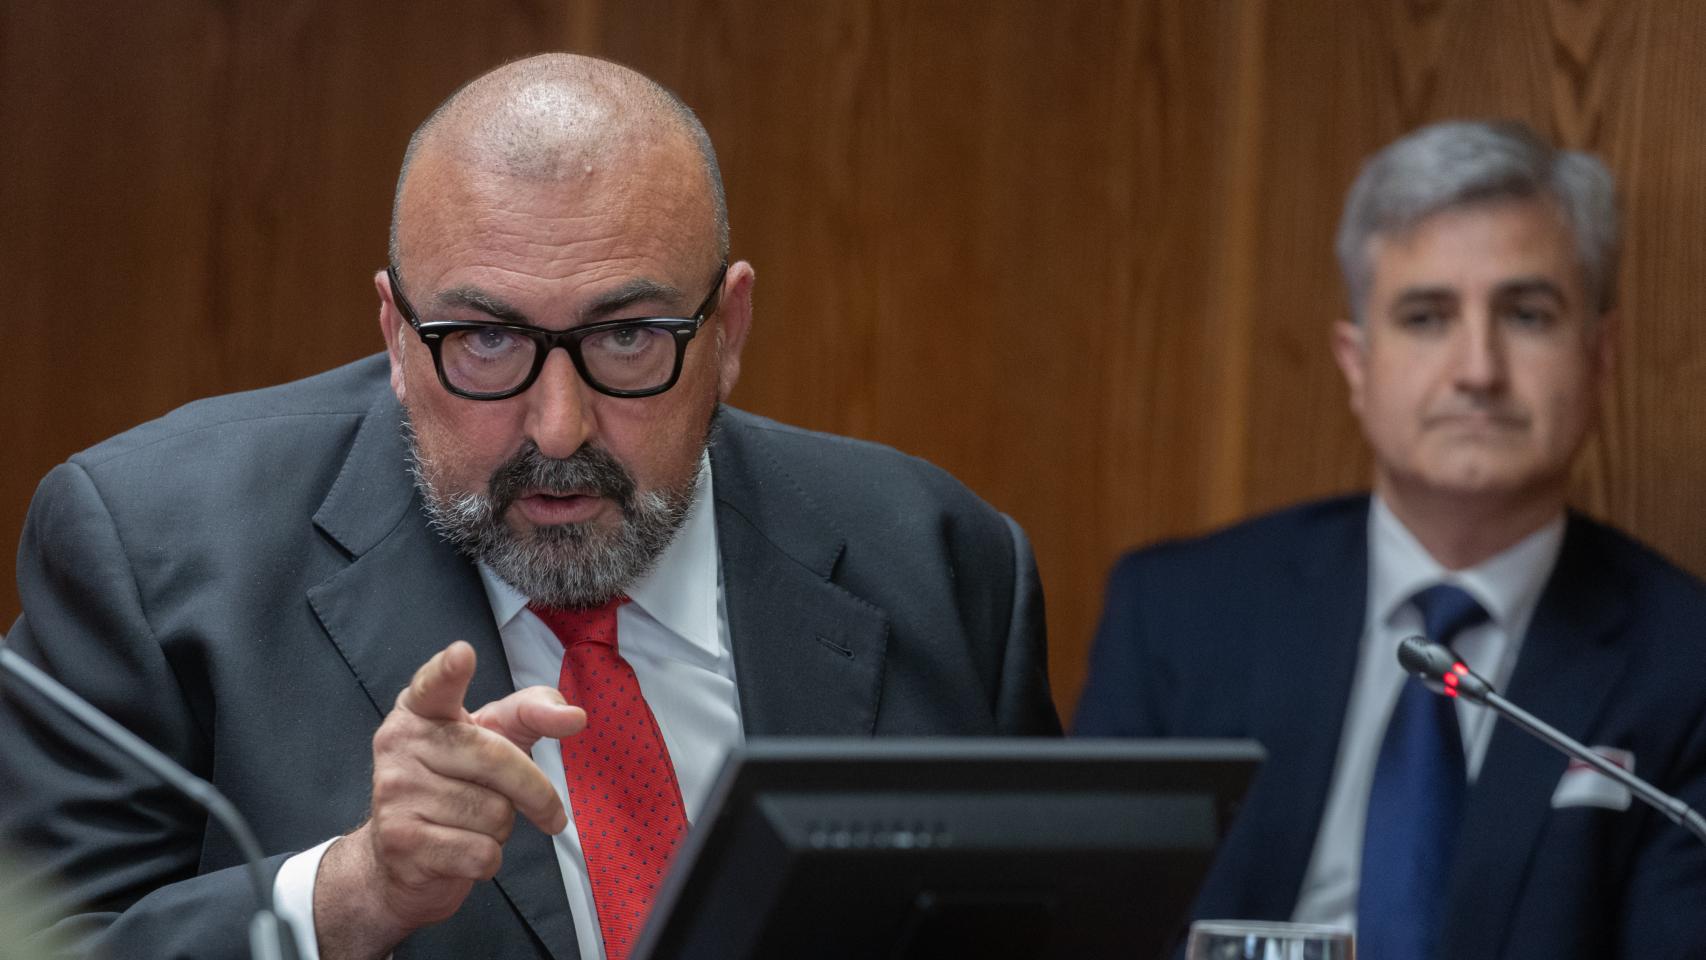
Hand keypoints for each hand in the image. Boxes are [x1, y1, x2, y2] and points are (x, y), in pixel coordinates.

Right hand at [314, 641, 583, 958]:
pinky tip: (461, 850)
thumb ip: (533, 714)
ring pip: (493, 813)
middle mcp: (398, 743)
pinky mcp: (401, 842)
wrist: (401, 861)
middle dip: (536, 792)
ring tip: (473, 824)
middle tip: (551, 814)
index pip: (435, 684)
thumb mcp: (494, 738)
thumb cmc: (458, 785)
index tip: (463, 653)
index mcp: (420, 710)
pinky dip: (488, 859)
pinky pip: (480, 852)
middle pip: (495, 758)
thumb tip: (576, 716)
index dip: (449, 670)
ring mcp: (393, 792)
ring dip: (502, 828)